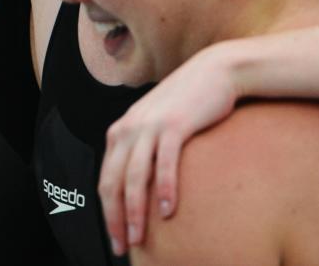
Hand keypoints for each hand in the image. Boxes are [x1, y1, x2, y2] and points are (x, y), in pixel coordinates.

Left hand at [98, 45, 239, 254]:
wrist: (213, 71)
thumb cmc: (186, 103)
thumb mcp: (155, 124)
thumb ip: (142, 149)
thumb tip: (140, 186)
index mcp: (120, 131)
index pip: (105, 179)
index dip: (107, 212)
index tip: (115, 238)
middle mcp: (128, 128)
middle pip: (113, 182)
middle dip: (115, 218)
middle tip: (123, 246)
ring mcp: (150, 126)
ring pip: (135, 176)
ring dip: (135, 211)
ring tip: (139, 237)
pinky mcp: (174, 125)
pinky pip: (165, 163)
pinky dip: (166, 189)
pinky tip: (169, 211)